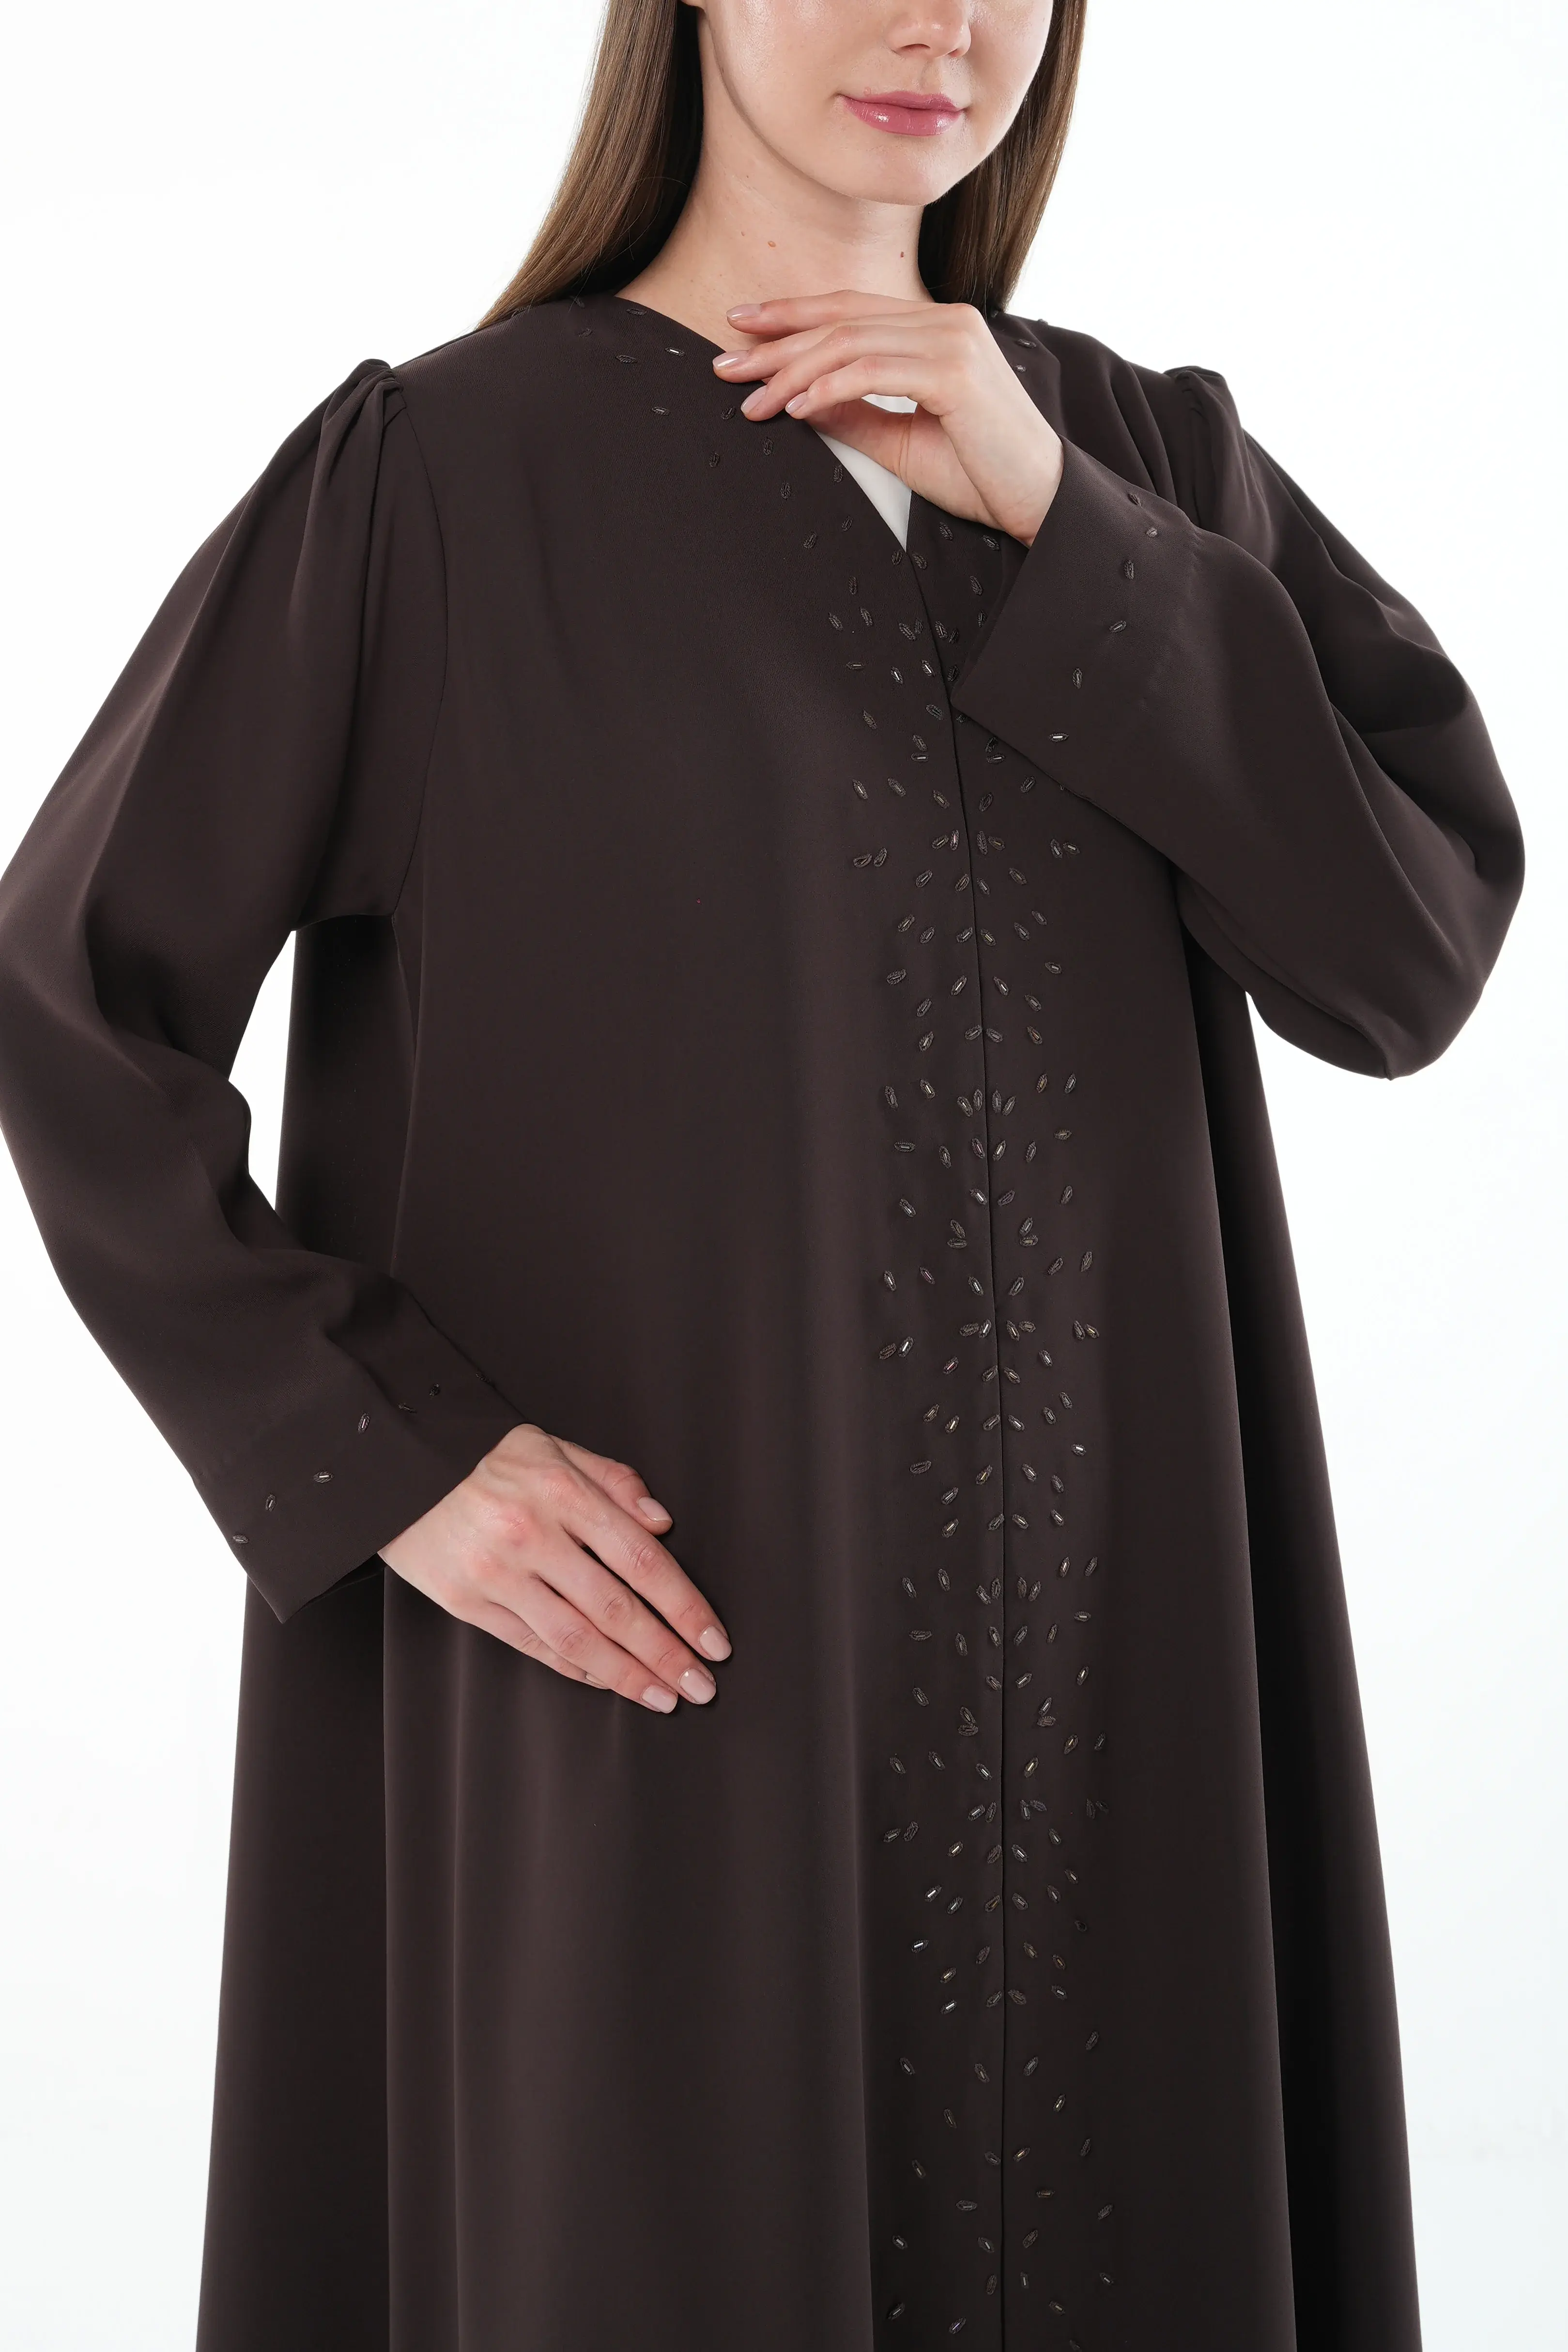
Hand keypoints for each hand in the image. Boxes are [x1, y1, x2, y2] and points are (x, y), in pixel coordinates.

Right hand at [378, 1423, 730, 1712]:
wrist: (394, 1467)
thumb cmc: (480, 1457)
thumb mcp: (551, 1445)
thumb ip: (612, 1480)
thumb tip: (661, 1522)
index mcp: (561, 1491)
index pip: (641, 1559)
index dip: (684, 1605)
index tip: (713, 1639)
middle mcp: (531, 1536)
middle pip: (615, 1609)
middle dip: (666, 1654)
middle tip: (700, 1684)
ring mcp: (497, 1574)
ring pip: (576, 1639)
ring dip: (627, 1675)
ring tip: (662, 1695)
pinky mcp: (466, 1602)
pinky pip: (532, 1645)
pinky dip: (574, 1669)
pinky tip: (605, 1680)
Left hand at [712, 290, 1063, 545]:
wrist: (1041, 502)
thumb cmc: (982, 475)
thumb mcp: (902, 442)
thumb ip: (853, 414)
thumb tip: (796, 400)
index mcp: (935, 329)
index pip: (849, 310)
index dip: (791, 316)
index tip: (741, 329)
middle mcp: (945, 321)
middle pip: (840, 320)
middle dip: (775, 344)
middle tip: (724, 366)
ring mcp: (952, 340)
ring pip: (849, 342)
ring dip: (791, 372)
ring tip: (750, 401)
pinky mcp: (954, 372)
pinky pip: (872, 371)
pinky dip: (827, 388)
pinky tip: (794, 408)